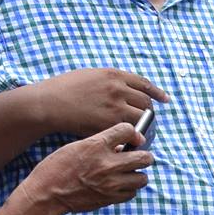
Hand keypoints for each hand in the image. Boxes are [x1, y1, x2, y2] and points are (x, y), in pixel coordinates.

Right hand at [19, 122, 150, 213]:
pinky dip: (128, 189)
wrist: (46, 193)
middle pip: (145, 157)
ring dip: (137, 175)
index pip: (127, 130)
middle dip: (143, 156)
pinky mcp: (111, 198)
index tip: (133, 139)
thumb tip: (122, 147)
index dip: (133, 133)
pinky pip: (132, 192)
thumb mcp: (76, 147)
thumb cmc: (57, 167)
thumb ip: (100, 145)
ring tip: (128, 173)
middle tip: (138, 157)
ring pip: (142, 178)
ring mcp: (111, 182)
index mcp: (96, 145)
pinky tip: (119, 185)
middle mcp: (107, 163)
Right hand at [44, 67, 166, 137]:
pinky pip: (129, 132)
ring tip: (142, 131)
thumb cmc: (65, 88)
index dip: (157, 93)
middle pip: (146, 103)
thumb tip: (128, 89)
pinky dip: (133, 136)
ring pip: (141, 119)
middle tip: (148, 120)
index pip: (144, 84)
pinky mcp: (108, 124)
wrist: (48, 103)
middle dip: (149, 112)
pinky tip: (131, 139)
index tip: (165, 99)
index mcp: (113, 75)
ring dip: (145, 126)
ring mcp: (114, 108)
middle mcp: (117, 90)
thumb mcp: (90, 75)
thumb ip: (112, 81)